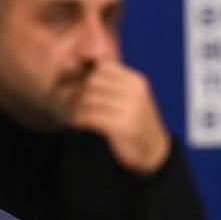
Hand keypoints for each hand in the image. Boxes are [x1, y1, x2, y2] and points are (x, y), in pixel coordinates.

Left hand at [69, 61, 170, 175]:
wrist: (153, 152)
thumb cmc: (136, 123)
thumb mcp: (130, 98)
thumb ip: (111, 83)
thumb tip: (79, 66)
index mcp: (135, 81)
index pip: (103, 66)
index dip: (84, 72)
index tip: (72, 81)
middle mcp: (134, 92)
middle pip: (93, 80)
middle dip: (77, 88)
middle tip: (66, 98)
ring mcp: (129, 109)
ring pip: (89, 98)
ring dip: (76, 105)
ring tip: (72, 111)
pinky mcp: (121, 127)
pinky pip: (90, 116)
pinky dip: (79, 118)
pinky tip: (76, 123)